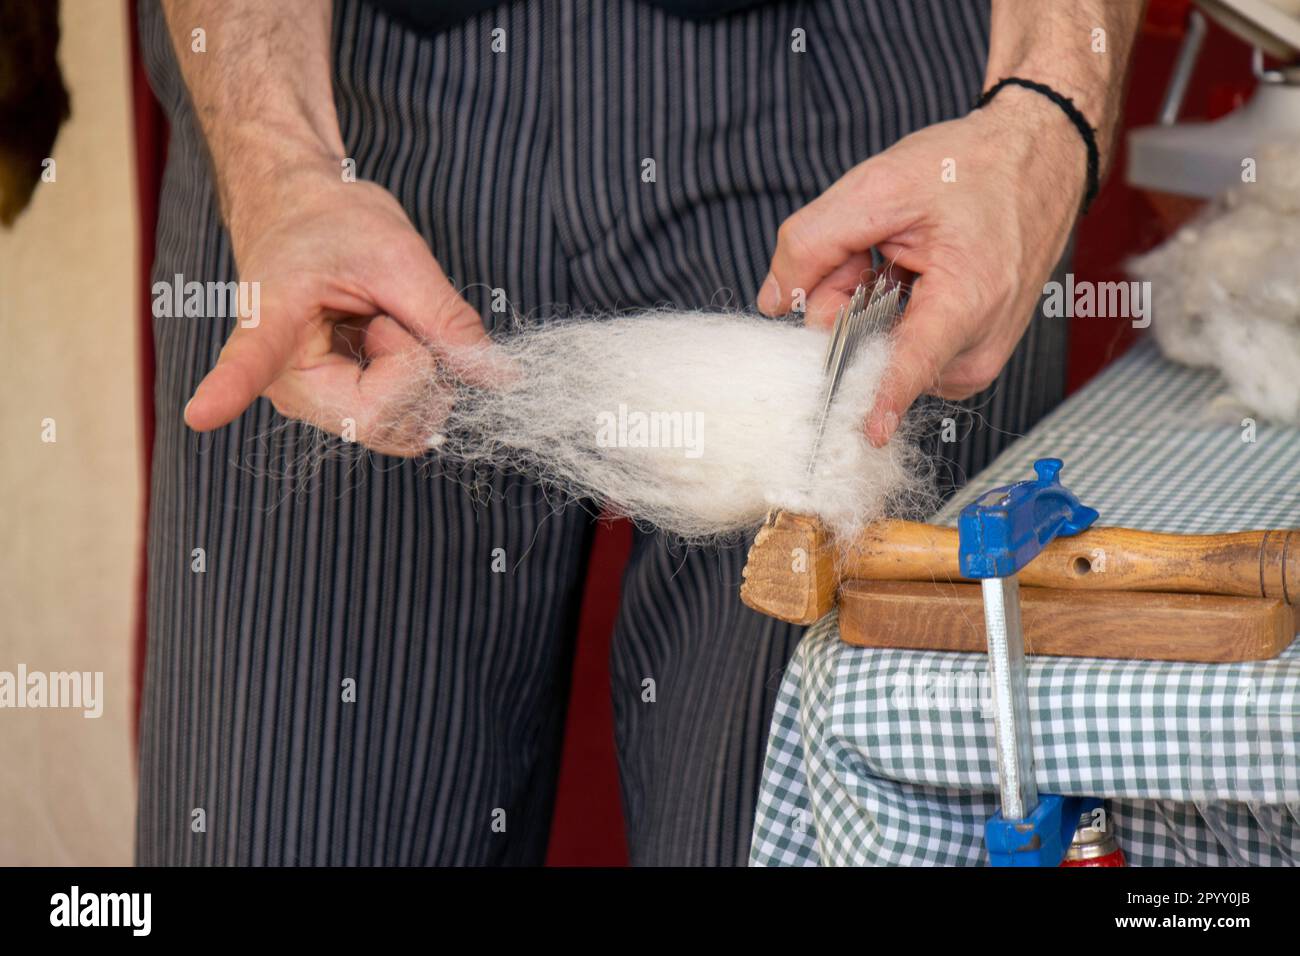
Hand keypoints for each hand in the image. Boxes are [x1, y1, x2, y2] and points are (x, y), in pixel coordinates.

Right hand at [184, 166, 491, 456]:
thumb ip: (447, 319)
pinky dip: (419, 385)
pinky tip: (390, 345)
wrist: (306, 214)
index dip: (228, 390)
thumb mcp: (398, 256)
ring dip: (420, 375)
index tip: (201, 413)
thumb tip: (498, 376)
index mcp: (271, 326)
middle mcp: (285, 384)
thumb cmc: (334, 223)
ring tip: (383, 323)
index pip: (248, 364)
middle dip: (415, 367)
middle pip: (379, 417)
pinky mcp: (339, 411)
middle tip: (390, 315)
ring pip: (399, 427)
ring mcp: (313, 405)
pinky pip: (401, 423)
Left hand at [758, 90, 1084, 445]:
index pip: (911, 368)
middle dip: (847, 305)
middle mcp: (976, 345)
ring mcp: (974, 358)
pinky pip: (900, 350)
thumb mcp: (880, 185)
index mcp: (967, 301)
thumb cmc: (971, 169)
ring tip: (898, 256)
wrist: (1038, 162)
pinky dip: (888, 311)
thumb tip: (773, 301)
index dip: (877, 399)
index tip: (864, 435)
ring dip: (867, 304)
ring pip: (878, 353)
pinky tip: (908, 272)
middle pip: (870, 355)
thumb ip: (813, 242)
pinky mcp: (966, 360)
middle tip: (873, 252)